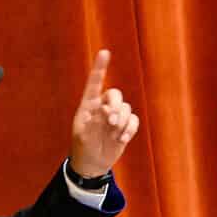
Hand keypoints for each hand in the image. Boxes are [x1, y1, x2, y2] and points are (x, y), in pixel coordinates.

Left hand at [68, 49, 139, 177]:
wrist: (92, 164)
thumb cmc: (83, 147)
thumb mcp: (84, 136)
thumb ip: (94, 122)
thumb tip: (107, 109)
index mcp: (88, 105)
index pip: (94, 83)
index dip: (100, 68)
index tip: (105, 52)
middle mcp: (103, 107)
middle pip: (115, 94)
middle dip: (116, 106)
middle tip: (111, 122)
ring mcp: (115, 116)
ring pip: (126, 108)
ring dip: (122, 121)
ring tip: (115, 134)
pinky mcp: (125, 126)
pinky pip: (133, 120)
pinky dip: (130, 129)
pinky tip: (122, 139)